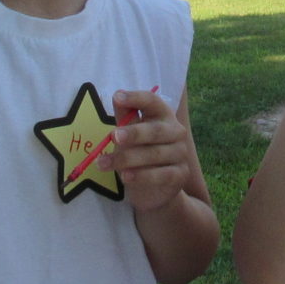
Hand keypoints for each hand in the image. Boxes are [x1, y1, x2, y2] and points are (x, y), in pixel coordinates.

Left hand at [100, 89, 197, 214]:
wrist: (153, 187)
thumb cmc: (139, 153)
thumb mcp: (129, 133)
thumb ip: (125, 116)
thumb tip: (117, 95)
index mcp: (163, 115)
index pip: (153, 102)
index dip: (136, 98)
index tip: (118, 98)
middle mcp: (176, 131)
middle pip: (155, 130)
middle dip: (134, 133)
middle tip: (114, 137)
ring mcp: (181, 153)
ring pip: (154, 154)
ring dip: (127, 159)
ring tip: (103, 163)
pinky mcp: (181, 174)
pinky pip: (161, 175)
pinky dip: (142, 176)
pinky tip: (125, 176)